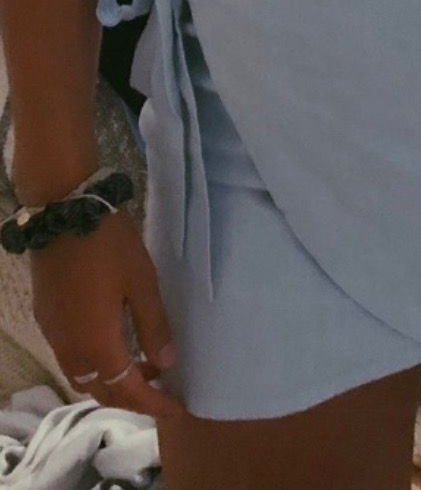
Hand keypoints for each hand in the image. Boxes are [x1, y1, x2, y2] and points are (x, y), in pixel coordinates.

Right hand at [29, 209, 185, 420]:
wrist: (64, 210)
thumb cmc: (109, 244)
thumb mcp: (142, 281)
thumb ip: (154, 326)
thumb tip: (166, 363)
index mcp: (97, 345)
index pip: (128, 391)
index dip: (153, 404)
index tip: (176, 408)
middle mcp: (70, 350)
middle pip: (100, 391)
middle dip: (131, 396)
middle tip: (161, 386)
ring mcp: (54, 334)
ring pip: (81, 377)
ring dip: (110, 381)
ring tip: (140, 362)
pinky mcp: (46, 317)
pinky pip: (69, 357)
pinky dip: (92, 363)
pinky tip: (111, 341)